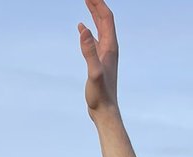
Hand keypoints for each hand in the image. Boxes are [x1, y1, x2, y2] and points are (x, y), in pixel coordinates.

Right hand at [78, 0, 119, 115]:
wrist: (105, 111)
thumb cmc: (101, 95)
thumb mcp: (93, 73)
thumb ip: (89, 52)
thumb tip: (84, 29)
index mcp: (110, 47)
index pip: (106, 18)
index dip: (99, 3)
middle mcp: (110, 48)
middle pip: (105, 19)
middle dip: (97, 4)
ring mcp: (105, 54)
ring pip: (101, 28)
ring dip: (94, 14)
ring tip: (87, 2)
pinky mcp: (99, 61)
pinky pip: (96, 39)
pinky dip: (89, 30)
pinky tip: (82, 28)